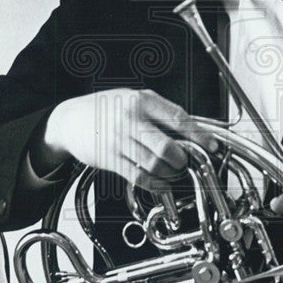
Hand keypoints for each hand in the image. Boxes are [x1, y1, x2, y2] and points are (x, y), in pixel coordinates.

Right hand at [38, 88, 218, 189]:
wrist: (70, 120)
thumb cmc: (107, 108)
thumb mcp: (134, 99)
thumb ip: (160, 112)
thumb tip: (193, 129)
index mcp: (141, 100)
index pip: (177, 118)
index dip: (198, 135)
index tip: (212, 145)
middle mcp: (130, 118)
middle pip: (167, 146)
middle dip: (183, 159)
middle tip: (186, 162)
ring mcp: (118, 139)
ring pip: (154, 164)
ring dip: (170, 173)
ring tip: (174, 172)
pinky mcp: (109, 158)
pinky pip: (138, 176)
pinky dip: (154, 184)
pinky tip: (160, 183)